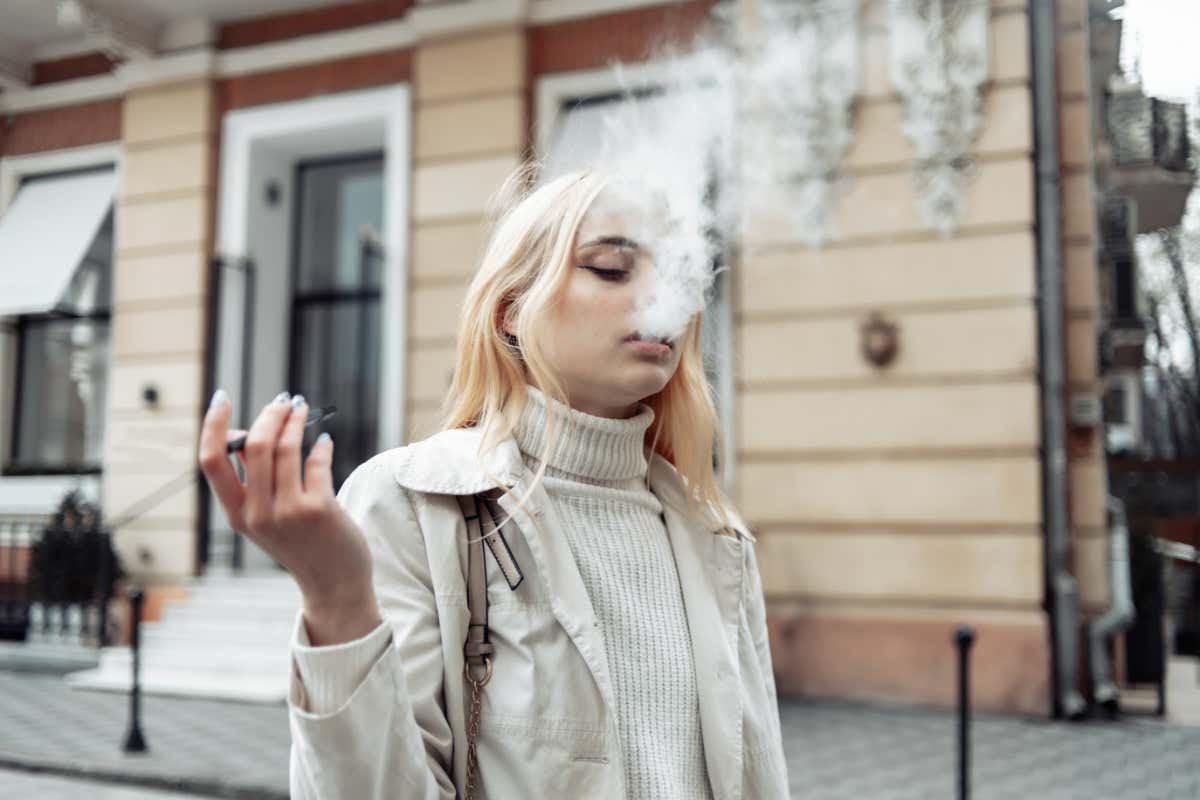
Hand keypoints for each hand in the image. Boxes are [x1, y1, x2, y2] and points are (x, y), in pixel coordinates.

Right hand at [198, 390, 381, 643]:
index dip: (213, 425)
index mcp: (237, 514)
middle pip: (254, 445)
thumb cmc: (300, 543)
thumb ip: (252, 482)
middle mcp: (258, 514)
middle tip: (284, 400)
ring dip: (295, 420)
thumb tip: (246, 434)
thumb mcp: (264, 518)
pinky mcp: (319, 509)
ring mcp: (289, 512)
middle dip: (270, 414)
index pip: (211, 461)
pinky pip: (317, 461)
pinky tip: (324, 442)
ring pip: (286, 448)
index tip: (222, 398)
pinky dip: (321, 446)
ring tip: (302, 409)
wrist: (333, 584)